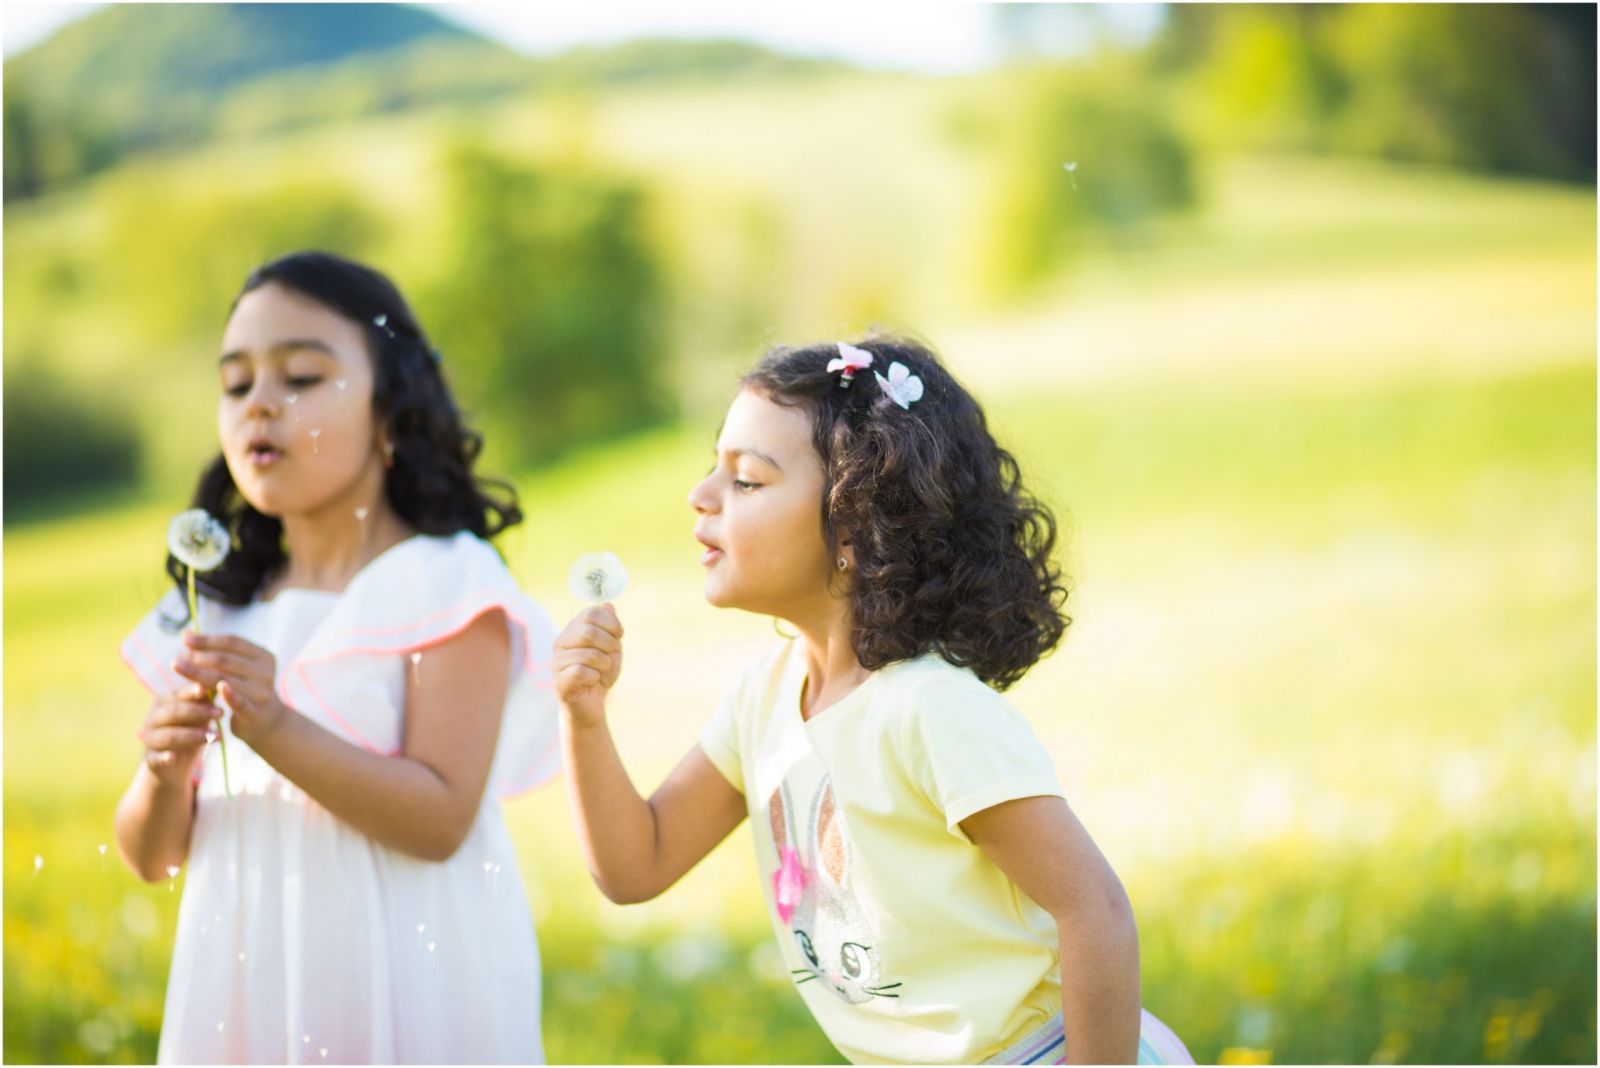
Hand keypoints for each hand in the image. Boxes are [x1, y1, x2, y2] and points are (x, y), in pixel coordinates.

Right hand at [138, 682, 221, 785]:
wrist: (176, 762)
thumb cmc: (191, 729)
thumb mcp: (200, 714)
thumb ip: (206, 699)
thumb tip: (222, 679)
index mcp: (163, 702)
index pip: (179, 694)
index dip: (195, 692)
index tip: (213, 690)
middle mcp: (152, 718)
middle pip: (173, 712)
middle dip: (198, 712)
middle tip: (221, 714)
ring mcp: (149, 739)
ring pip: (168, 736)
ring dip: (193, 736)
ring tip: (217, 736)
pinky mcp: (150, 759)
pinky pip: (155, 758)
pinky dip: (164, 757)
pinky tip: (173, 758)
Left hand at [173, 632, 289, 747]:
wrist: (267, 721)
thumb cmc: (246, 690)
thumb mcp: (235, 669)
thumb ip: (214, 651)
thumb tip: (186, 633)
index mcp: (263, 657)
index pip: (233, 643)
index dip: (208, 640)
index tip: (185, 640)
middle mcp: (266, 672)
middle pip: (226, 660)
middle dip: (199, 657)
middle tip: (177, 658)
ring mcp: (262, 692)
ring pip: (224, 679)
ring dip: (197, 673)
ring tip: (177, 668)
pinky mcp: (255, 712)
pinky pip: (238, 702)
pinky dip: (224, 694)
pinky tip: (203, 689)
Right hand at [553, 604, 623, 726]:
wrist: (592, 702)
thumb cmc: (601, 671)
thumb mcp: (611, 646)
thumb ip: (609, 625)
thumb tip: (607, 605)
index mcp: (572, 629)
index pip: (591, 613)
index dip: (611, 623)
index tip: (619, 635)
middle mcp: (560, 642)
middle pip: (589, 632)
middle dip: (609, 644)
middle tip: (611, 656)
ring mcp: (557, 662)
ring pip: (589, 654)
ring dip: (605, 664)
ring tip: (602, 671)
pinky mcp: (559, 681)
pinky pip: (582, 672)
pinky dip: (595, 677)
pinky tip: (592, 681)